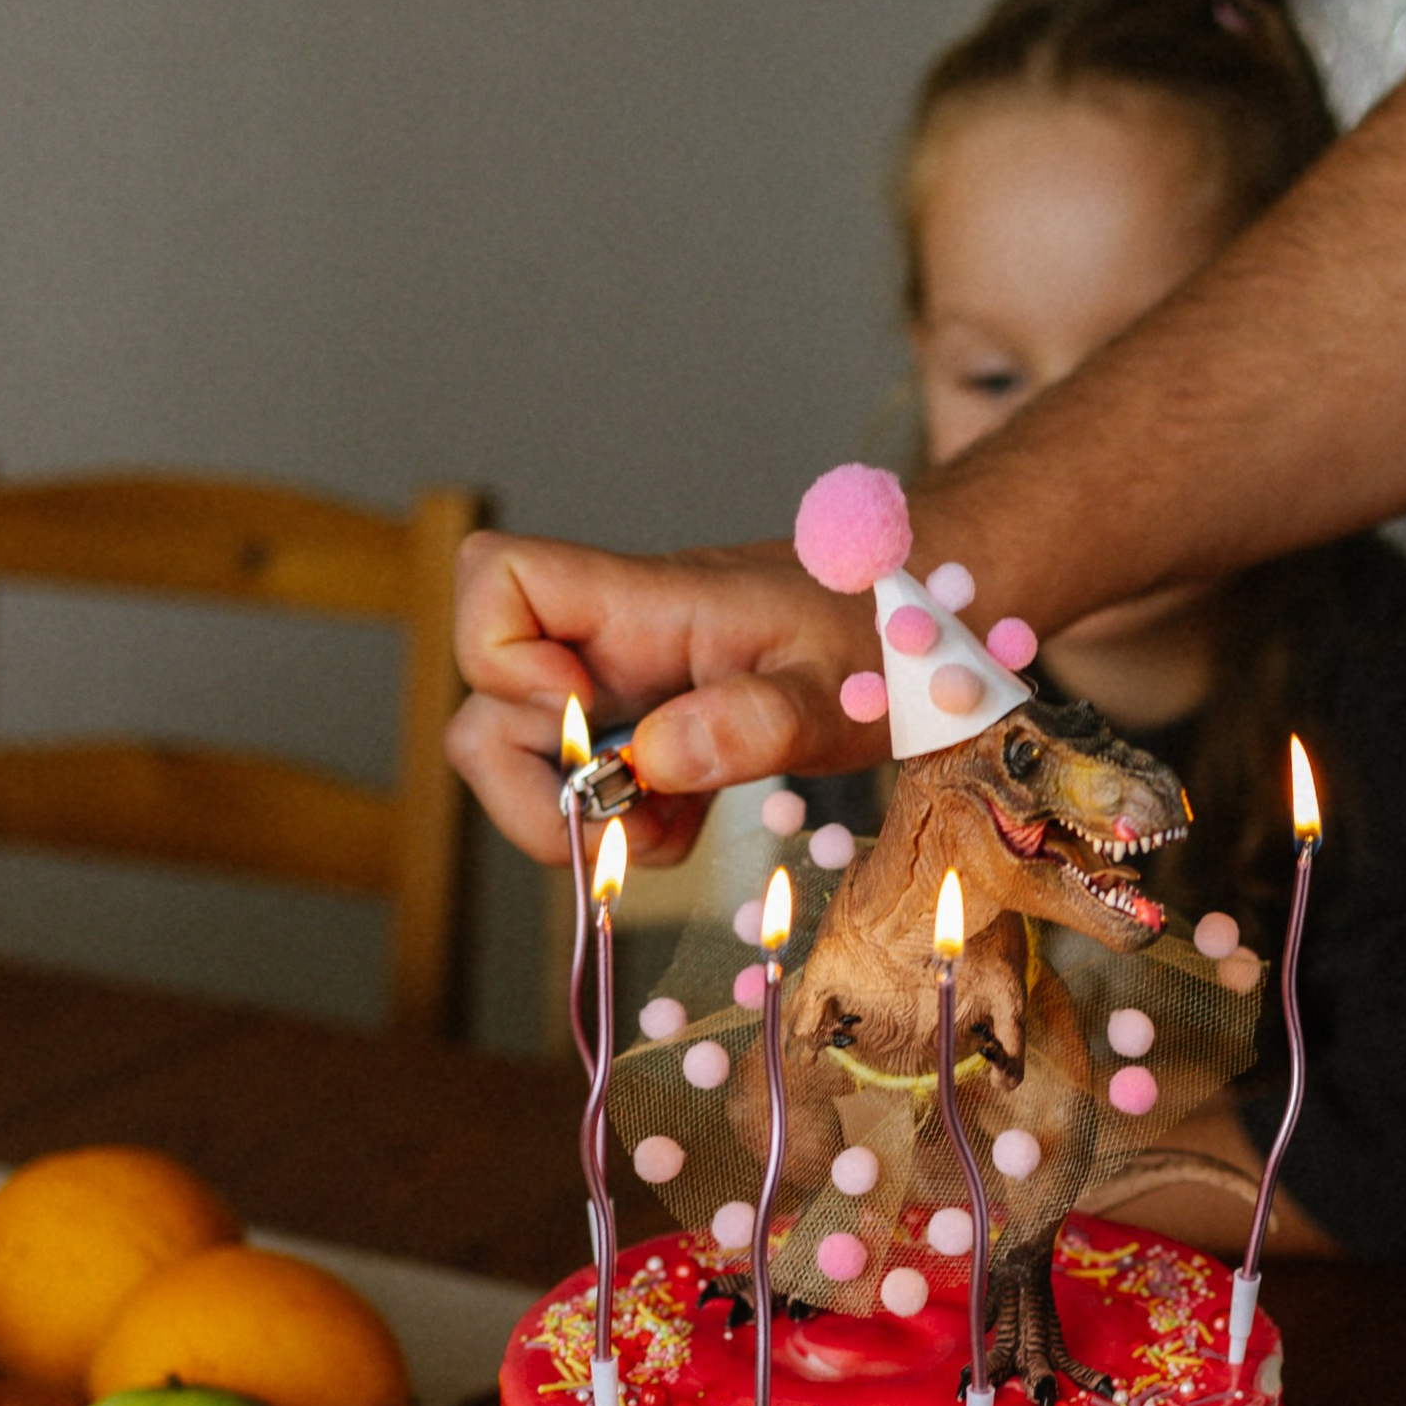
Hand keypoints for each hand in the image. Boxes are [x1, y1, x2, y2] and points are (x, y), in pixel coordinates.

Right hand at [443, 531, 886, 865]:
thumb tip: (654, 760)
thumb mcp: (839, 683)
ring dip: (585, 818)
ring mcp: (624, 689)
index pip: (499, 579)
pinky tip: (689, 818)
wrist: (919, 621)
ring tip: (672, 826)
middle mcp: (612, 643)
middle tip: (630, 821)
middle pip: (486, 702)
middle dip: (534, 788)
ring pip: (529, 756)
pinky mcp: (648, 728)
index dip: (504, 660)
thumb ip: (756, 721)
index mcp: (644, 603)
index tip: (584, 718)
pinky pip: (593, 784)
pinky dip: (628, 822)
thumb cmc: (884, 629)